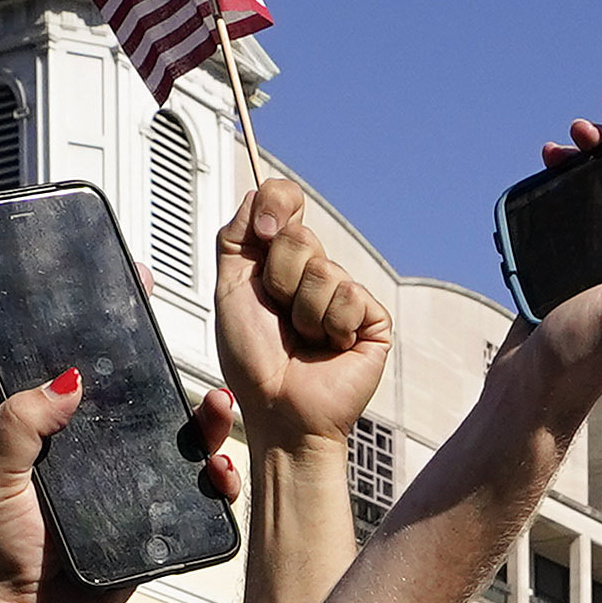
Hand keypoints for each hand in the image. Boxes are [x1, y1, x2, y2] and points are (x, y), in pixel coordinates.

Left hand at [0, 373, 242, 602]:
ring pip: (178, 457)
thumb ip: (18, 425)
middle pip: (150, 423)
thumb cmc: (0, 550)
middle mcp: (98, 467)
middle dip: (183, 403)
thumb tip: (69, 380)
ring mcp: (128, 498)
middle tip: (205, 394)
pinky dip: (215, 486)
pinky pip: (191, 504)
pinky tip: (219, 474)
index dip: (126, 376)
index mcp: (58, 445)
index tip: (149, 360)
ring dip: (207, 435)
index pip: (100, 400)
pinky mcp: (152, 531)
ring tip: (216, 420)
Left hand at [215, 178, 394, 454]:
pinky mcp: (371, 318)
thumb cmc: (252, 360)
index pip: (285, 200)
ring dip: (303, 312)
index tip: (263, 236)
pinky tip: (330, 349)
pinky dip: (332, 326)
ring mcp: (344, 294)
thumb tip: (259, 193)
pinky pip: (350, 297)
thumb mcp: (230, 290)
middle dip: (279, 279)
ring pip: (324, 270)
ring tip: (304, 340)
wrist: (280, 408)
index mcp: (278, 260)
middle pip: (299, 235)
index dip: (277, 205)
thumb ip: (236, 238)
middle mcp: (312, 271)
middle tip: (278, 316)